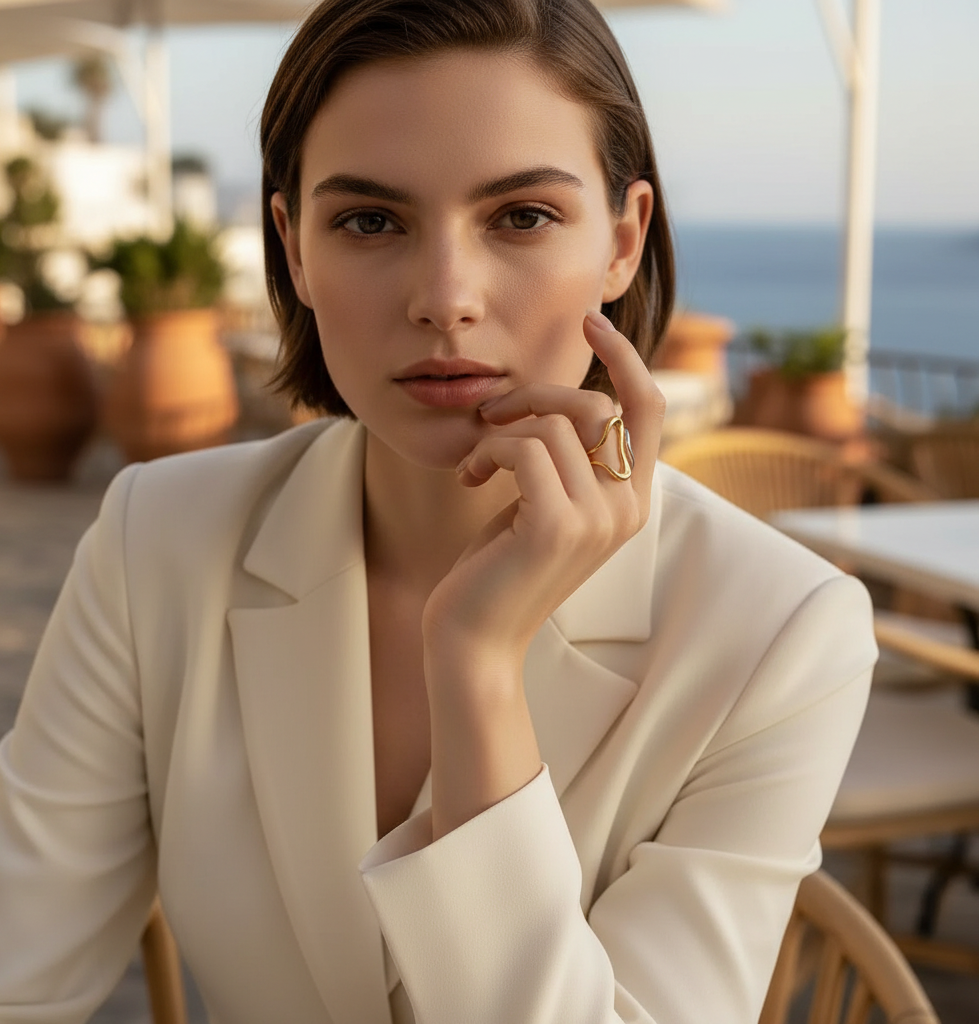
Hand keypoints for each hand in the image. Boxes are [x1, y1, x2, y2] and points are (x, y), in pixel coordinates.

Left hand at [422, 310, 665, 676]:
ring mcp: (597, 519)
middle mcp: (627, 509)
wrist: (474, 639)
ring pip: (552, 424)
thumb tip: (561, 395)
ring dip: (500, 430)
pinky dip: (487, 450)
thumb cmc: (500, 566)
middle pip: (597, 404)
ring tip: (476, 462)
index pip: (647, 408)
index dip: (625, 357)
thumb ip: (569, 459)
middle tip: (494, 413)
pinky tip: (469, 477)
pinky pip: (523, 446)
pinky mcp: (556, 525)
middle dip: (537, 393)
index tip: (589, 320)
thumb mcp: (544, 502)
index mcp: (631, 501)